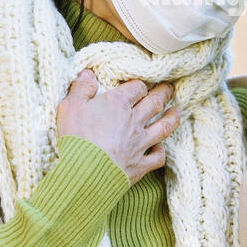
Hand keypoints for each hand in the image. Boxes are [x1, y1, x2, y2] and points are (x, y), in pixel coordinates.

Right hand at [56, 69, 180, 185]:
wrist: (84, 173)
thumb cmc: (76, 137)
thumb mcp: (71, 106)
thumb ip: (81, 88)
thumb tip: (88, 73)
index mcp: (117, 104)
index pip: (136, 88)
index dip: (139, 85)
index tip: (141, 84)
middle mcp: (133, 121)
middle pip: (154, 103)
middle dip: (163, 93)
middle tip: (169, 88)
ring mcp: (139, 144)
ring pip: (163, 127)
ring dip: (172, 118)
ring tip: (176, 111)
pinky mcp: (140, 165)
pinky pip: (158, 157)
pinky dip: (161, 151)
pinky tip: (160, 148)